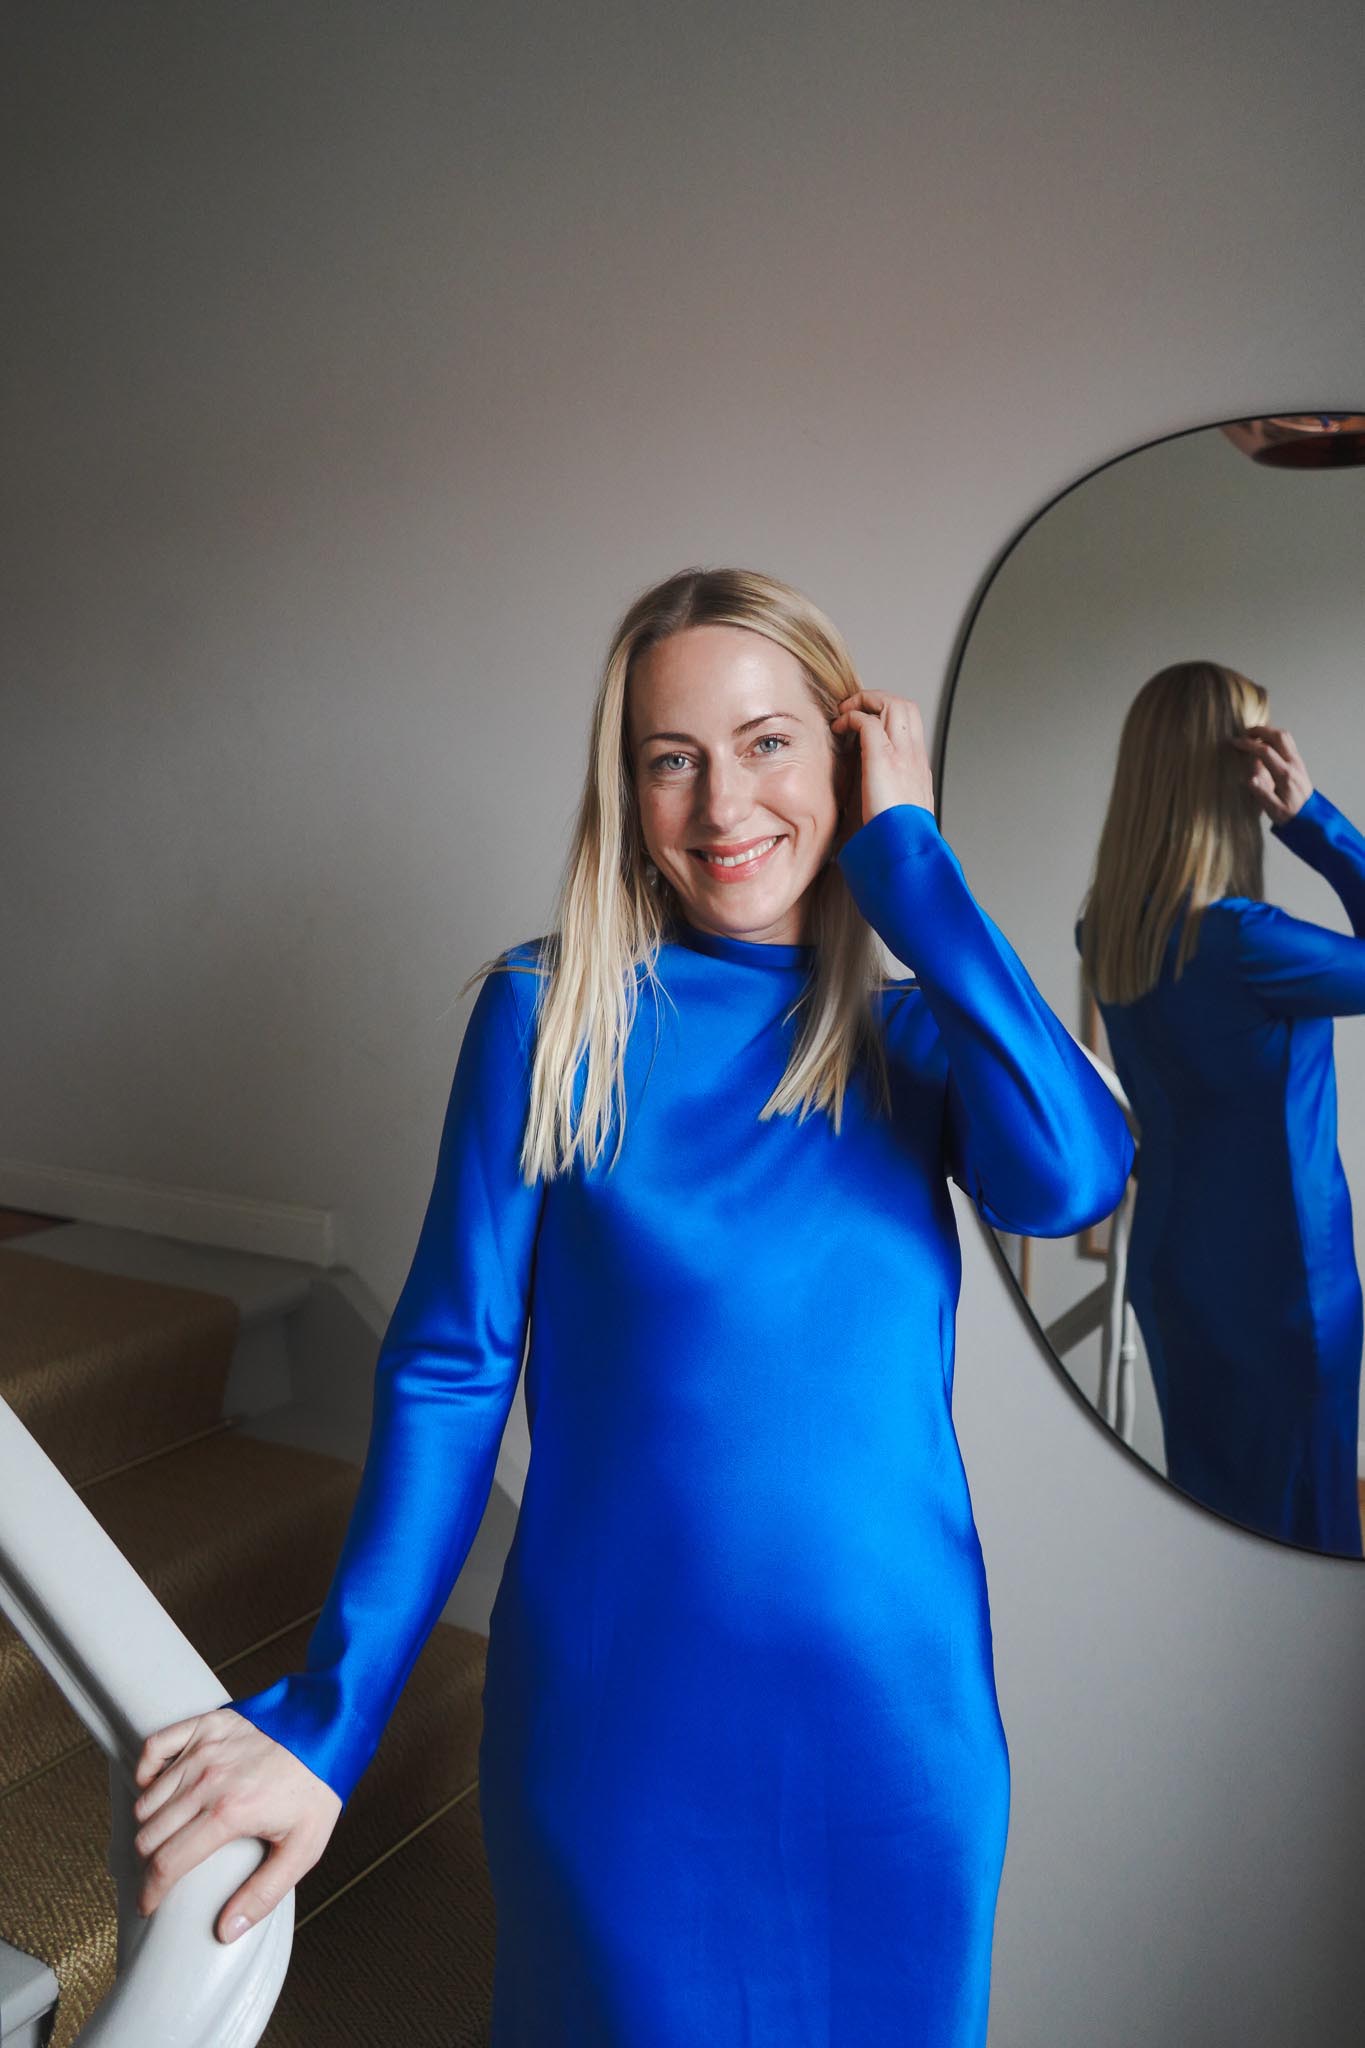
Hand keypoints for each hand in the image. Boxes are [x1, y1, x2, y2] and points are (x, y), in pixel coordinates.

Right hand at [133, 1707, 342, 1943]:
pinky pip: (155, 1746)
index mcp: (228, 1813)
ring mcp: (203, 1750)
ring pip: (148, 1797)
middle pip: (149, 1834)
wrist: (330, 1728)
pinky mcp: (206, 1724)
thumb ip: (264, 1893)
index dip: (150, 1892)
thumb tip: (227, 1930)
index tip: (147, 1906)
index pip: (166, 1863)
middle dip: (149, 1862)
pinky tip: (157, 1787)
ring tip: (165, 1836)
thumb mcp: (303, 1849)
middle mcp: (207, 1780)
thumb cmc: (317, 1786)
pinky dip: (146, 1770)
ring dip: (150, 1823)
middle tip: (161, 1872)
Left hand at [828, 691, 935, 854]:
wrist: (905, 853)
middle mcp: (914, 756)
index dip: (886, 713)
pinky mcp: (883, 759)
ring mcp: (902, 755)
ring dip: (865, 701)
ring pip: (893, 704)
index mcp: (917, 768)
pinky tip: (840, 726)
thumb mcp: (892, 812)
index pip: (909, 723)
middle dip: (877, 699)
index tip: (862, 721)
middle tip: (852, 709)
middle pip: (905, 705)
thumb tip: (858, 792)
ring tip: (845, 713)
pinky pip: (869, 721)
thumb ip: (880, 795)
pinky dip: (853, 716)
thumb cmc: (893, 841)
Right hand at [1230, 724, 1314, 824]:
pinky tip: (1264, 743)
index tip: (1235, 742)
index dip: (1248, 744)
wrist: (1311, 817)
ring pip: (1285, 736)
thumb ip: (1262, 794)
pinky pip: (1287, 742)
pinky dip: (1274, 737)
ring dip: (1269, 732)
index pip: (1266, 751)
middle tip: (1244, 733)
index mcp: (1285, 775)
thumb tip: (1249, 779)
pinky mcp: (1298, 761)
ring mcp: (1297, 761)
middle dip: (1260, 731)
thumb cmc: (1290, 814)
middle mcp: (1293, 764)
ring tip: (1253, 736)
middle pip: (1278, 736)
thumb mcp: (1274, 810)